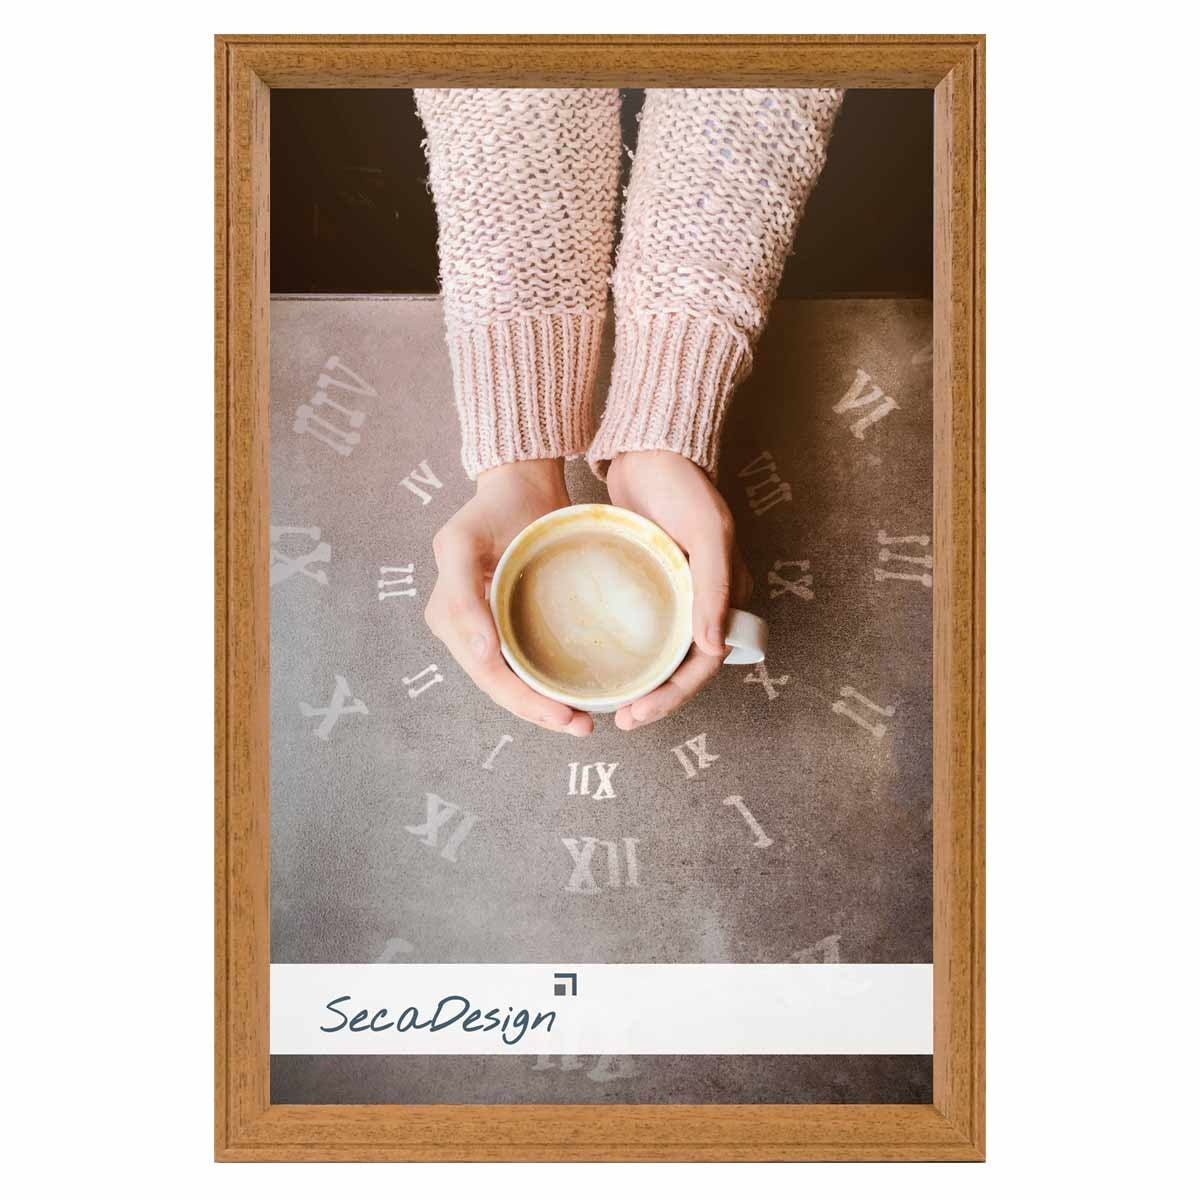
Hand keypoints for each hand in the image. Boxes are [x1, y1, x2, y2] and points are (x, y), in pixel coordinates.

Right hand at [424, 459, 592, 736]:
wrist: (521, 484)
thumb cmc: (490, 509)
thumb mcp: (461, 543)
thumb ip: (462, 599)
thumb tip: (483, 655)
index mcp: (450, 618)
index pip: (487, 673)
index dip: (522, 700)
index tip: (562, 713)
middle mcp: (468, 631)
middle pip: (503, 687)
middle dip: (539, 712)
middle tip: (581, 726)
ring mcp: (493, 629)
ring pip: (518, 682)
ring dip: (547, 706)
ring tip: (583, 722)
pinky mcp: (517, 623)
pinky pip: (532, 662)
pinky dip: (551, 683)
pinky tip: (580, 695)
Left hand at [605, 450, 751, 731]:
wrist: (649, 446)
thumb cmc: (684, 485)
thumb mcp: (707, 532)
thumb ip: (713, 586)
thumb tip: (712, 649)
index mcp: (726, 596)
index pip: (704, 663)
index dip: (674, 695)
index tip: (638, 712)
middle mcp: (702, 601)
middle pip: (681, 666)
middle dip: (655, 698)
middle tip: (619, 717)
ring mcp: (673, 593)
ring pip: (659, 652)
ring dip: (640, 679)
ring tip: (608, 701)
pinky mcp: (645, 581)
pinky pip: (638, 626)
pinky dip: (625, 649)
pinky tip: (597, 661)